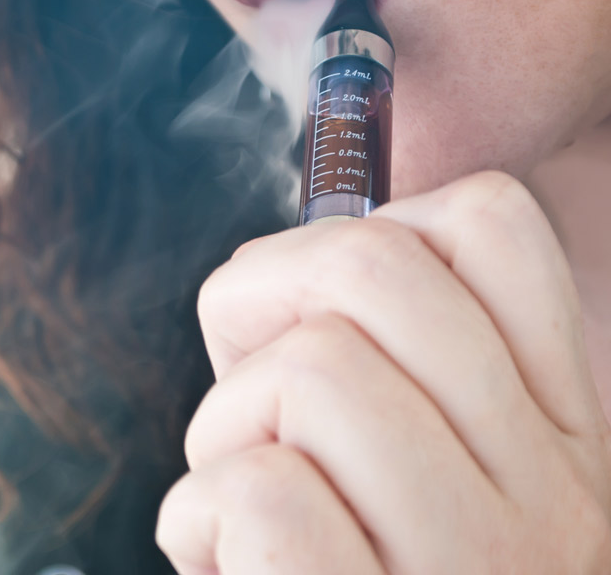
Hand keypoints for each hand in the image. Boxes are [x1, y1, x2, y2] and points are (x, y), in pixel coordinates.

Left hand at [156, 171, 610, 573]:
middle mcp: (549, 495)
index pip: (494, 224)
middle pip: (370, 266)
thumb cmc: (348, 571)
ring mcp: (475, 568)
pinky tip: (228, 565)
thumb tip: (268, 274)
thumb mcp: (409, 471)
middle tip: (251, 391)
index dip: (370, 230)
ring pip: (307, 373)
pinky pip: (260, 495)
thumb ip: (370, 370)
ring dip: (225, 430)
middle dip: (259, 301)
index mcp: (558, 435)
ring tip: (241, 504)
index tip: (321, 314)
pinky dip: (203, 516)